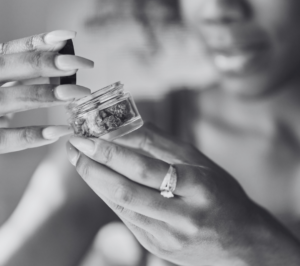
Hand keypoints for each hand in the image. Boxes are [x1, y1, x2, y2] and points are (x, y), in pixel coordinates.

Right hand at [0, 30, 93, 153]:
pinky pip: (5, 139)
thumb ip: (23, 68)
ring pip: (10, 98)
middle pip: (11, 67)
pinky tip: (58, 131)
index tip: (69, 36)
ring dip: (45, 94)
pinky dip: (32, 135)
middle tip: (81, 63)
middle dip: (47, 63)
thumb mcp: (3, 78)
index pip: (13, 49)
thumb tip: (63, 53)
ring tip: (77, 93)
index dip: (40, 42)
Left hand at [66, 124, 276, 265]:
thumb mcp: (200, 162)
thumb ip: (163, 143)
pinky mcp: (159, 249)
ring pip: (122, 206)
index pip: (145, 167)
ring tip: (80, 161)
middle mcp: (183, 216)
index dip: (111, 152)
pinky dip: (110, 196)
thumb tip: (128, 124)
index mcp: (198, 186)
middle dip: (93, 167)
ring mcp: (169, 238)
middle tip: (73, 147)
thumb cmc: (222, 193)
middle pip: (127, 190)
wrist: (241, 239)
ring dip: (96, 182)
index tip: (86, 137)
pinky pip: (127, 218)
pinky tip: (100, 180)